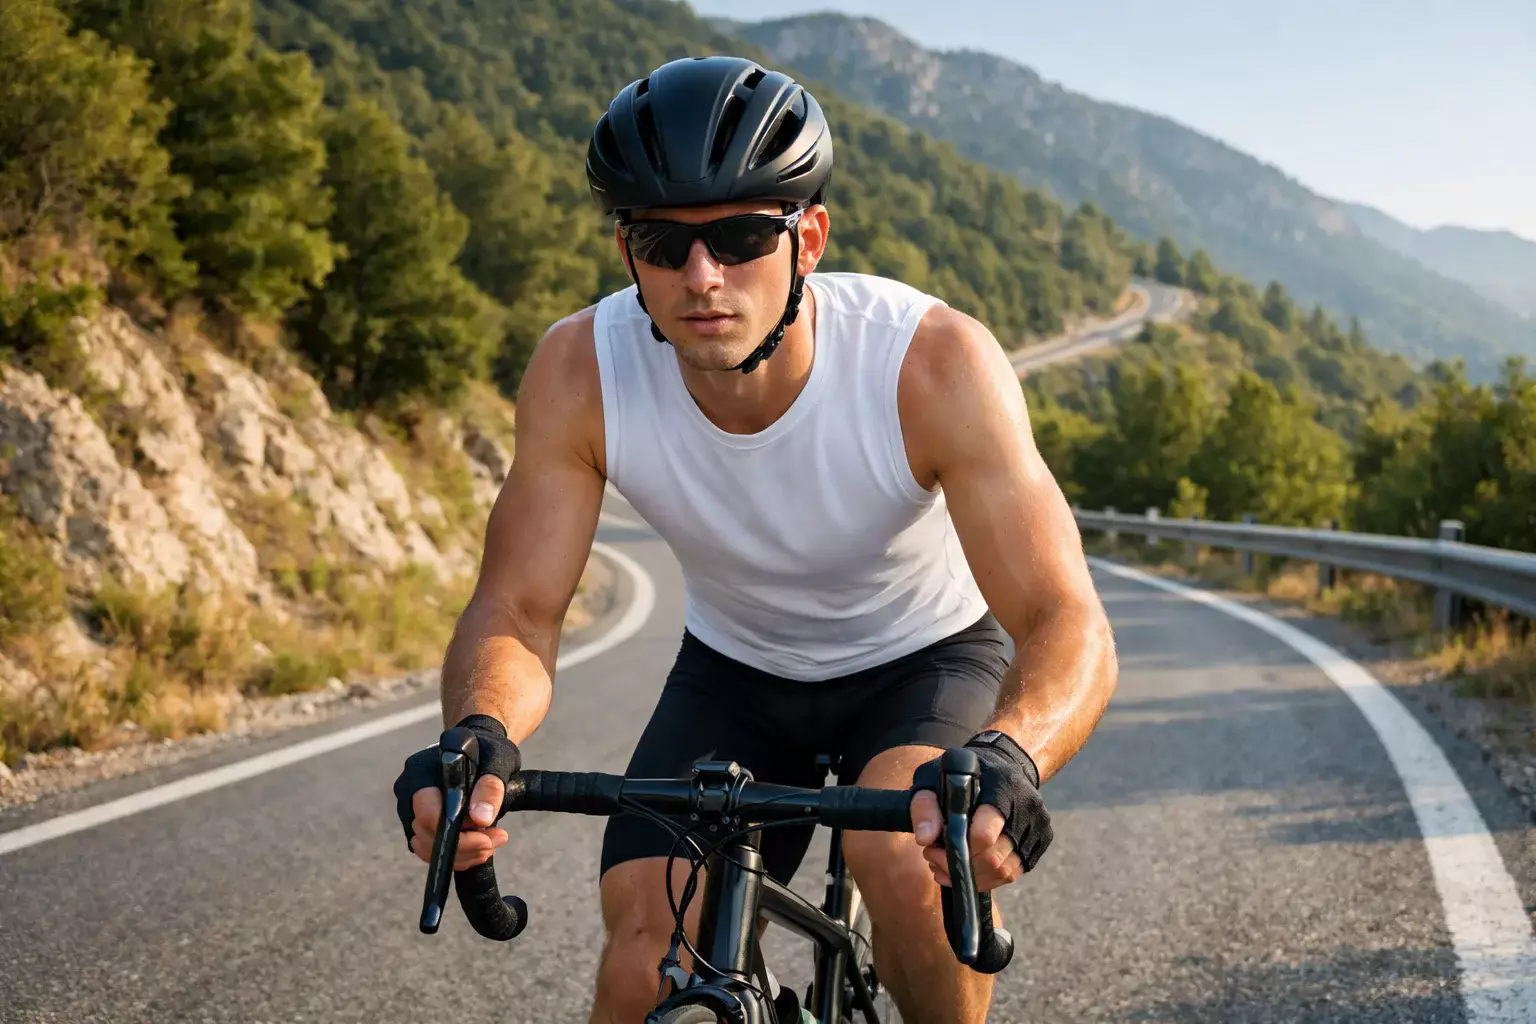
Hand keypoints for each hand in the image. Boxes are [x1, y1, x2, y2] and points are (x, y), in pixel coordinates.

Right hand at [392, 715, 520, 871]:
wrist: (480, 749)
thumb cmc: (488, 750)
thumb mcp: (498, 761)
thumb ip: (490, 787)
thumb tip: (481, 819)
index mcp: (421, 771)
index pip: (427, 813)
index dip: (457, 833)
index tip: (488, 834)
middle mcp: (408, 792)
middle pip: (425, 836)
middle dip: (465, 847)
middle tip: (498, 838)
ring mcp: (410, 810)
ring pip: (426, 849)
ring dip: (463, 855)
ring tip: (493, 841)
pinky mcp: (419, 824)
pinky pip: (431, 850)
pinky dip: (457, 855)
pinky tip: (481, 843)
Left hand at [909, 736, 1052, 891]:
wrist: (1004, 764)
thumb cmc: (963, 773)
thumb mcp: (934, 778)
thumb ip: (925, 806)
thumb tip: (925, 839)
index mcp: (1003, 787)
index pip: (985, 834)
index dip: (958, 848)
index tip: (933, 847)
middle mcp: (1027, 807)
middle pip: (994, 858)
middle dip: (959, 866)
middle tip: (934, 858)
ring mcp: (1038, 827)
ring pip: (1004, 871)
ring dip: (971, 877)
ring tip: (945, 866)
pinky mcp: (1040, 842)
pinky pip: (1012, 873)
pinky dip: (987, 878)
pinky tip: (967, 870)